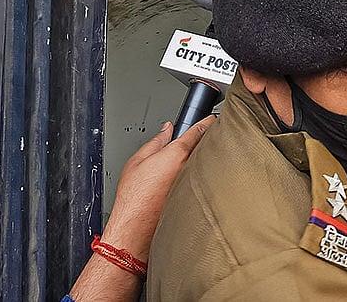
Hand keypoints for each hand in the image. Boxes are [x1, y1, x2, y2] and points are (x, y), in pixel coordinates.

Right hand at [99, 117, 213, 260]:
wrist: (135, 227)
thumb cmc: (134, 198)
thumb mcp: (137, 160)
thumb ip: (156, 141)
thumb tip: (167, 130)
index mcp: (177, 154)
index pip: (198, 131)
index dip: (207, 122)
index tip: (212, 119)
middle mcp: (190, 169)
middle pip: (205, 148)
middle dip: (205, 142)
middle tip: (199, 140)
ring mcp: (195, 185)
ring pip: (205, 166)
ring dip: (203, 161)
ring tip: (190, 165)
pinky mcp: (196, 199)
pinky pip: (201, 182)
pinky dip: (199, 179)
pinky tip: (190, 183)